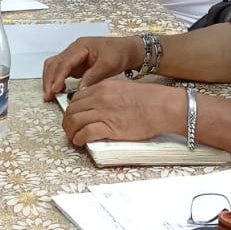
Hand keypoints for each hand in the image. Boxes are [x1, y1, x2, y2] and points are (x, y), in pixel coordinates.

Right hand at [42, 36, 140, 99]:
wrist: (127, 50)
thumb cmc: (118, 53)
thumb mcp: (107, 66)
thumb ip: (92, 77)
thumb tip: (79, 91)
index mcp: (80, 46)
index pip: (64, 62)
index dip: (57, 76)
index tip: (54, 90)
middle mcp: (73, 50)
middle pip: (54, 63)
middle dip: (49, 80)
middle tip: (48, 96)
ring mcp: (73, 56)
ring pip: (54, 67)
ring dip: (50, 80)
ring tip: (49, 96)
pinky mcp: (75, 64)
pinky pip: (60, 71)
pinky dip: (56, 81)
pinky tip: (57, 92)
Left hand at [62, 79, 180, 146]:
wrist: (163, 106)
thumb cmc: (150, 99)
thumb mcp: (124, 88)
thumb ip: (108, 94)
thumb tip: (99, 103)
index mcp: (103, 87)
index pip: (77, 98)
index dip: (71, 109)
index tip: (73, 117)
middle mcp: (100, 98)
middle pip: (72, 110)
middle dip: (67, 121)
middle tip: (69, 130)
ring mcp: (104, 112)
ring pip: (75, 121)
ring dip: (70, 131)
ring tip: (73, 138)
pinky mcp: (110, 127)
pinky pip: (86, 133)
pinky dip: (79, 139)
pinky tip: (80, 142)